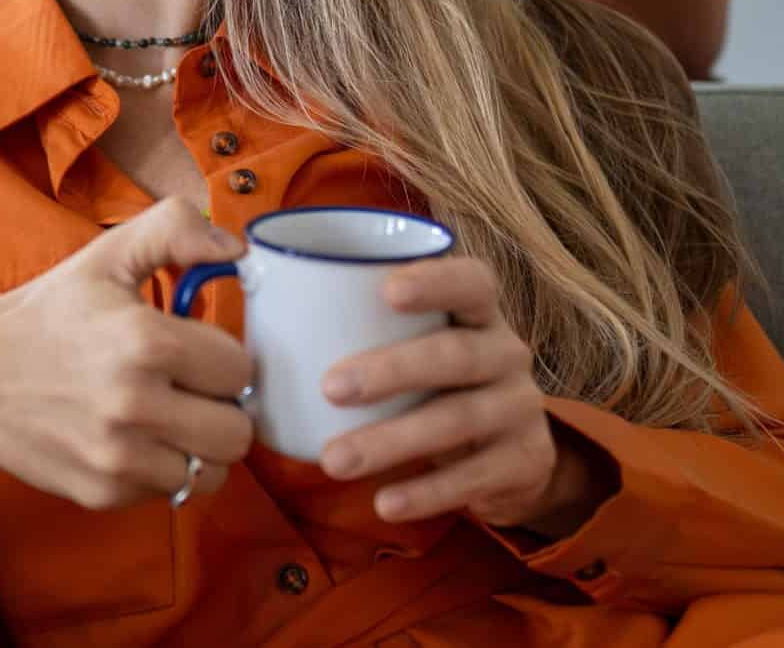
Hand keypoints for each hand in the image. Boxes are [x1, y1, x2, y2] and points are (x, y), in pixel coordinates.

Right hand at [0, 196, 257, 510]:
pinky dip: (163, 470)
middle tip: (189, 390)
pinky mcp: (104, 492)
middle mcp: (136, 405)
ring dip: (199, 448)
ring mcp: (119, 457)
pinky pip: (171, 494)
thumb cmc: (46, 315)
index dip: (221, 358)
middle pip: (237, 431)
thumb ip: (175, 230)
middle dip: (220, 407)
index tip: (193, 352)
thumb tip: (237, 249)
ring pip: (214, 473)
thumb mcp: (106, 255)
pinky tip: (134, 440)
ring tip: (168, 419)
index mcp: (146, 341)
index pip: (240, 370)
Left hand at [314, 255, 614, 536]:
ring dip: (392, 441)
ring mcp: (520, 407)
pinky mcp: (524, 461)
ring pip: (457, 419)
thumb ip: (363, 326)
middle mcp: (507, 352)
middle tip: (330, 387)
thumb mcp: (419, 348)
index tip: (386, 289)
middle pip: (455, 354)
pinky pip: (473, 477)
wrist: (513, 456)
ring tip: (334, 460)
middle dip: (391, 370)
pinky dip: (426, 492)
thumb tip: (259, 299)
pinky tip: (384, 503)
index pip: (472, 281)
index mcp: (478, 313)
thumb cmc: (437, 385)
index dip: (435, 281)